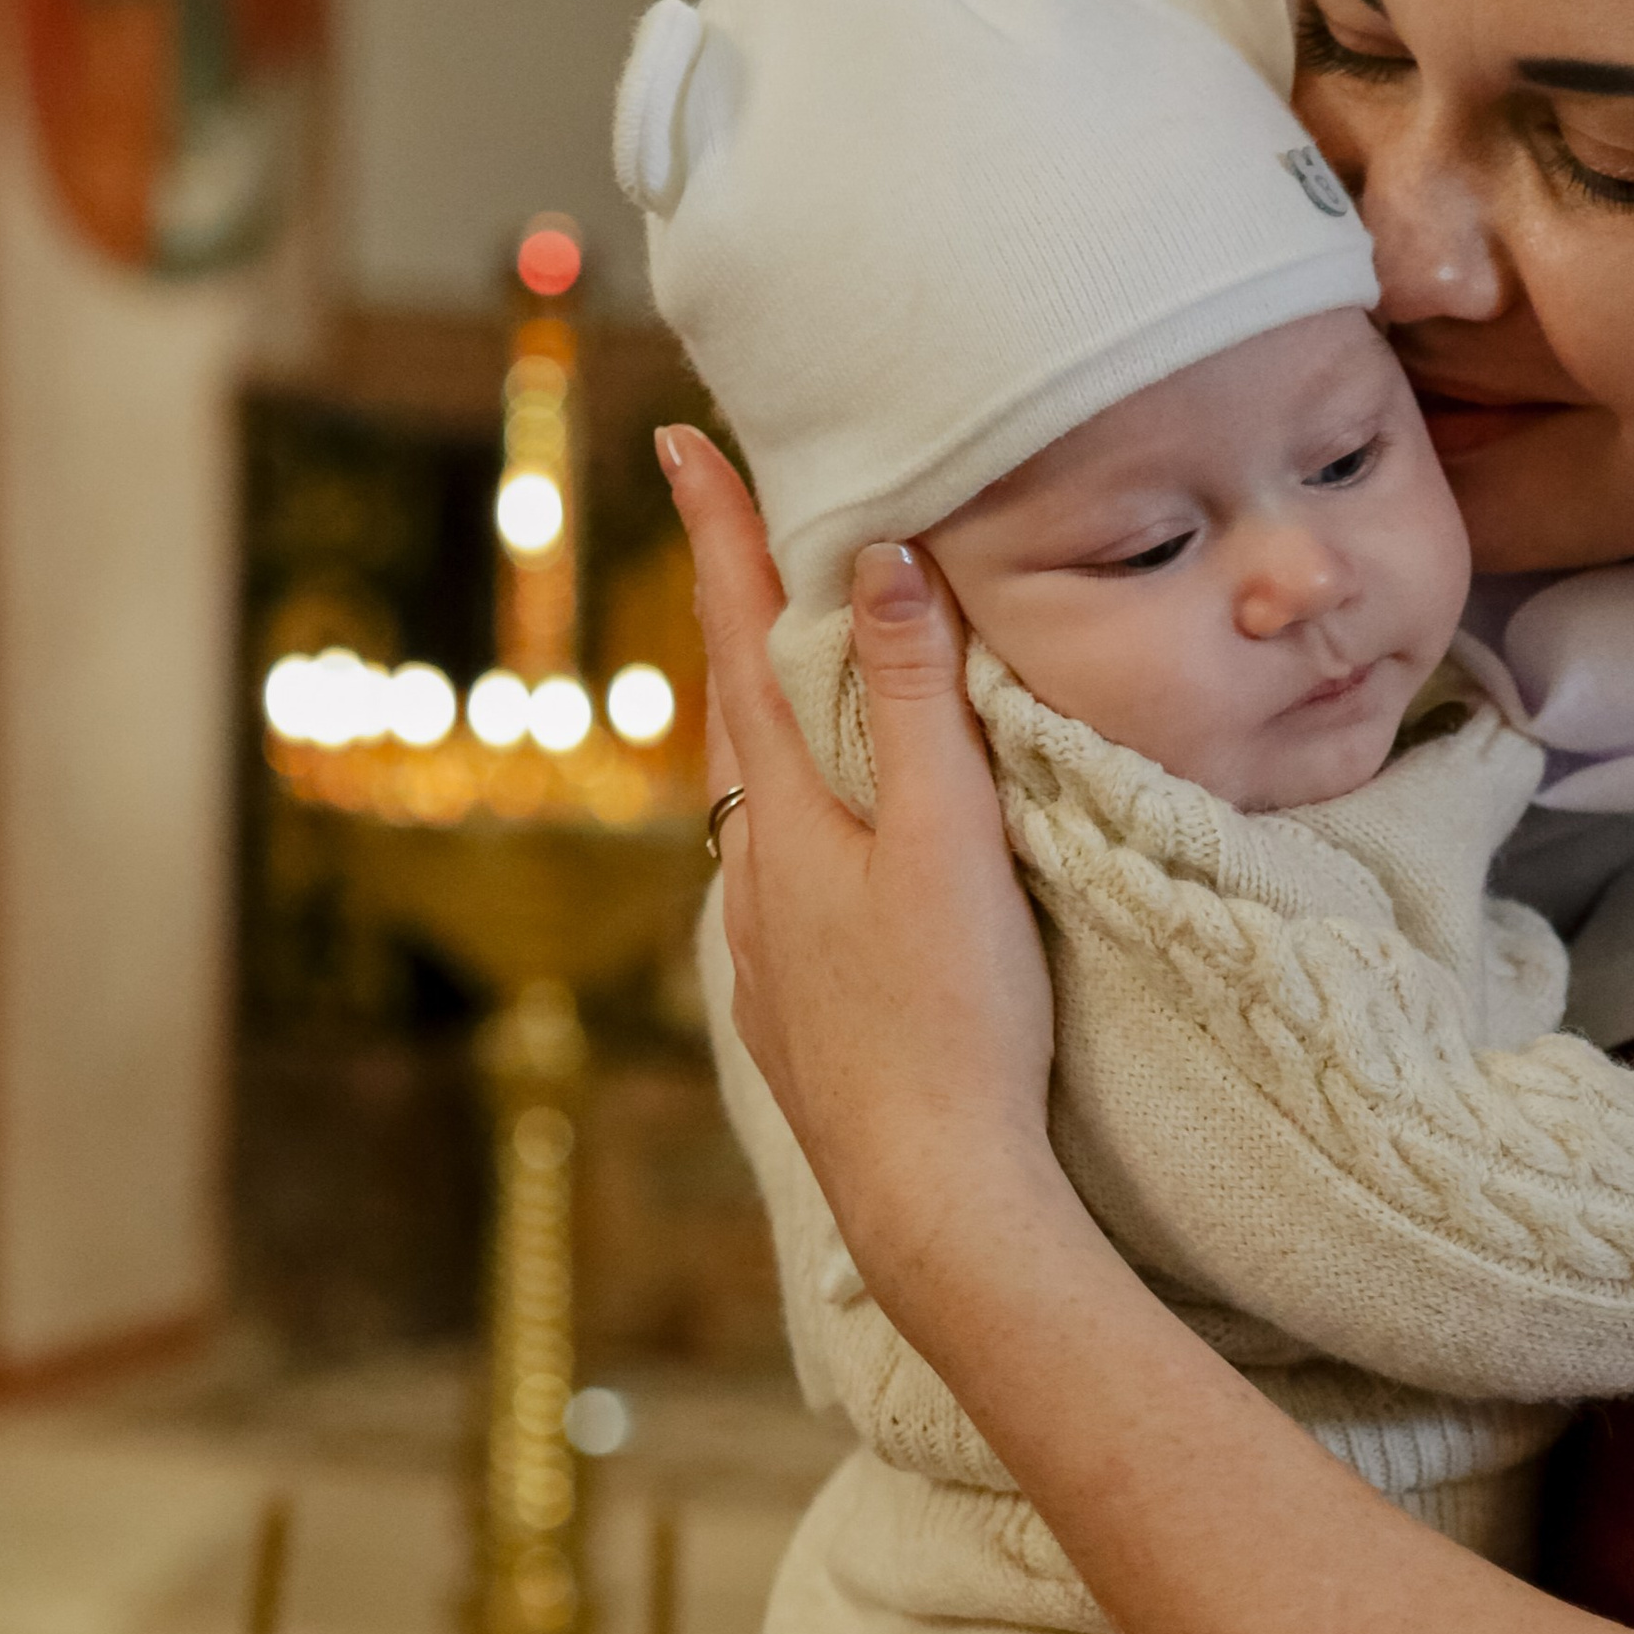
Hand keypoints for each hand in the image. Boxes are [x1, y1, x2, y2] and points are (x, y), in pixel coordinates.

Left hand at [660, 427, 1064, 1289]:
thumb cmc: (953, 1020)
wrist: (932, 1197)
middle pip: (737, 711)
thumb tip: (881, 556)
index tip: (680, 437)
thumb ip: (921, 700)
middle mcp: (753, 867)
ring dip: (772, 720)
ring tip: (797, 667)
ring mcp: (766, 941)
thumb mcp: (952, 840)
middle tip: (747, 528)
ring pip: (757, 798)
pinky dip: (800, 813)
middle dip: (739, 614)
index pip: (738, 637)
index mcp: (786, 811)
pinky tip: (829, 838)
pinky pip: (783, 871)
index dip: (718, 532)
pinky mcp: (794, 1005)